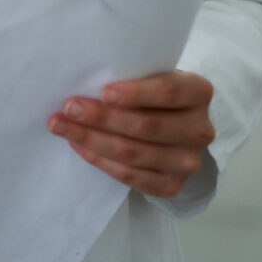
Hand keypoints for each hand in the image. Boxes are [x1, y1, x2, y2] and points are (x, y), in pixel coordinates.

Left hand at [48, 70, 216, 199]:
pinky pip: (131, 177)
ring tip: (61, 126)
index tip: (103, 92)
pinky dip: (100, 160)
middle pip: (146, 126)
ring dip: (92, 139)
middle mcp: (200, 129)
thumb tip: (84, 81)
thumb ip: (131, 76)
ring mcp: (187, 161)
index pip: (169, 91)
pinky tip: (78, 146)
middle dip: (102, 117)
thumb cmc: (152, 93)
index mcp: (198, 92)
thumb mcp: (151, 76)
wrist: (171, 127)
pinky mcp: (172, 185)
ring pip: (134, 153)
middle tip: (69, 108)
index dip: (137, 93)